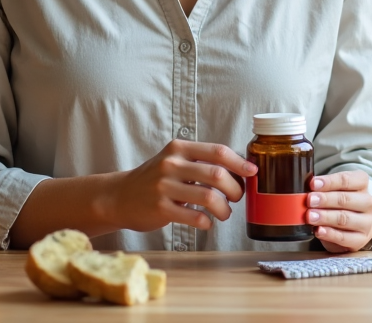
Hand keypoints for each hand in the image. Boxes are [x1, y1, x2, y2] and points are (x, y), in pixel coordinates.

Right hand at [107, 140, 254, 232]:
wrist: (118, 196)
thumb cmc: (154, 179)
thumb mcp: (174, 161)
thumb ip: (200, 162)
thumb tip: (239, 169)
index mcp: (179, 148)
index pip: (218, 151)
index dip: (240, 163)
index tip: (253, 172)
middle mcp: (171, 164)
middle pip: (217, 174)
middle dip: (235, 189)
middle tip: (237, 198)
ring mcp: (164, 186)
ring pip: (208, 197)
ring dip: (224, 209)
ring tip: (224, 214)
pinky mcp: (160, 209)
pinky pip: (194, 216)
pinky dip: (207, 221)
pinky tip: (207, 222)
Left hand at [308, 170, 371, 251]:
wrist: (352, 227)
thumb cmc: (338, 203)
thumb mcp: (332, 190)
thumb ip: (321, 187)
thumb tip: (305, 187)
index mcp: (361, 183)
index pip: (346, 179)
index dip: (329, 182)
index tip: (313, 184)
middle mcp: (367, 202)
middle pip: (346, 199)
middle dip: (325, 199)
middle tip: (309, 200)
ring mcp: (366, 222)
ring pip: (345, 218)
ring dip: (325, 217)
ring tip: (310, 216)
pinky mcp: (361, 240)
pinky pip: (344, 237)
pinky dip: (329, 234)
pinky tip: (318, 230)